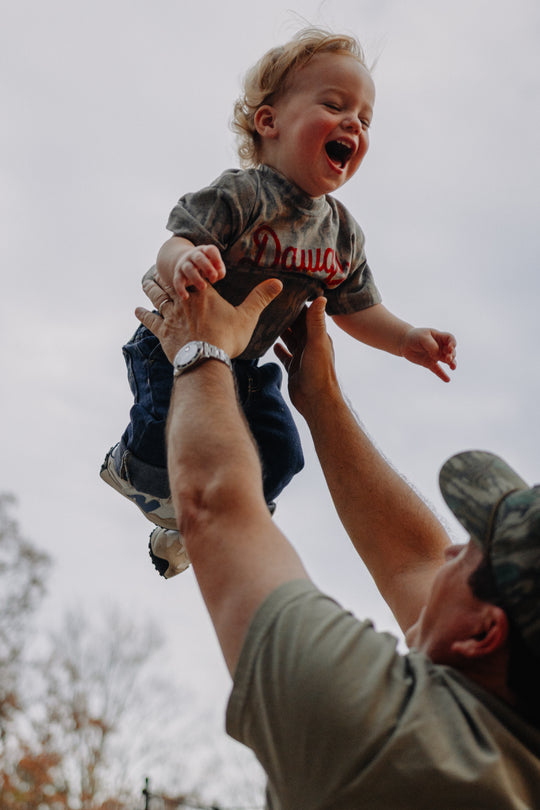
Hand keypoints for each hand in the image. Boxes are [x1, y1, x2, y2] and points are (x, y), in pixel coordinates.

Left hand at [135, 273, 282, 362]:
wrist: (206, 360)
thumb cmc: (227, 338)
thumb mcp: (248, 316)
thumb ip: (260, 297)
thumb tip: (278, 281)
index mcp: (204, 294)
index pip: (195, 275)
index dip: (190, 268)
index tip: (185, 261)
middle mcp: (184, 301)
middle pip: (172, 282)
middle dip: (166, 274)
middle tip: (159, 267)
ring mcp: (172, 316)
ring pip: (158, 297)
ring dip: (151, 288)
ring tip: (146, 281)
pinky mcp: (163, 333)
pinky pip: (151, 321)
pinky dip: (143, 315)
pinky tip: (137, 310)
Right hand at [173, 244, 225, 299]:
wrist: (185, 263)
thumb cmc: (206, 266)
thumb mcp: (214, 266)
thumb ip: (219, 270)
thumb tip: (218, 275)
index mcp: (205, 251)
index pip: (210, 250)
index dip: (216, 258)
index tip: (220, 266)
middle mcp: (193, 255)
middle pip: (199, 258)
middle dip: (207, 268)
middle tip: (213, 278)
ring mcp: (184, 264)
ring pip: (188, 269)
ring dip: (196, 278)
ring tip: (203, 287)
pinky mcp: (178, 274)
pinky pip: (177, 281)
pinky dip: (180, 289)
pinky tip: (185, 297)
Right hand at [275, 297, 336, 416]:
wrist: (316, 401)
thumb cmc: (319, 372)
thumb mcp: (317, 343)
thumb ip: (316, 321)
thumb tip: (321, 297)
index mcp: (317, 336)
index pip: (306, 315)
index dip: (296, 304)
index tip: (284, 292)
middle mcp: (310, 344)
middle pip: (296, 326)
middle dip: (286, 316)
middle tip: (270, 303)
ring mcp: (301, 356)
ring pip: (290, 339)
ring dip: (280, 331)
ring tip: (266, 319)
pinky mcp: (293, 368)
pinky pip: (284, 355)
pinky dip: (278, 349)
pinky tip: (270, 343)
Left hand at [401, 327, 456, 381]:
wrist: (404, 343)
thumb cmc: (415, 337)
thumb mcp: (423, 338)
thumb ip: (431, 345)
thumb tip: (437, 355)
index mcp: (440, 337)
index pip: (450, 339)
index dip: (453, 343)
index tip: (450, 347)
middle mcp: (440, 347)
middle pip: (451, 351)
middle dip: (452, 355)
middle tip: (448, 358)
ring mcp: (436, 356)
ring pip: (447, 361)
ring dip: (452, 363)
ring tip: (453, 367)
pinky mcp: (430, 363)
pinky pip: (437, 370)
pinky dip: (442, 375)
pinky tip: (447, 380)